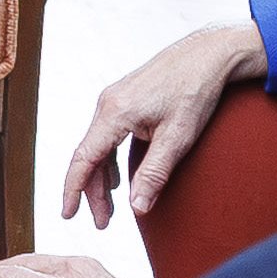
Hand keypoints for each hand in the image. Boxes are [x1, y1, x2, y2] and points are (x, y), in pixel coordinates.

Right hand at [56, 19, 265, 228]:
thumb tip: (137, 209)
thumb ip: (154, 173)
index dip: (73, 190)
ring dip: (101, 178)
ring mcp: (114, 98)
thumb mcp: (178, 137)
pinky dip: (109, 160)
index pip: (83, 159)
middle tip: (102, 224)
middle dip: (91, 192)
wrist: (209, 53)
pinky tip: (117, 178)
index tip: (67, 215)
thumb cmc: (196, 92)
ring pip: (97, 146)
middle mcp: (107, 104)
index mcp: (115, 113)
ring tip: (110, 208)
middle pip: (88, 156)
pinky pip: (107, 134)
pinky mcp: (125, 98)